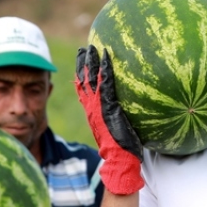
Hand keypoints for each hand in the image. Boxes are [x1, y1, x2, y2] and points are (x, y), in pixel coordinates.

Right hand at [76, 45, 145, 194]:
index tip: (81, 62)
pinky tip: (107, 57)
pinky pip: (105, 83)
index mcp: (92, 113)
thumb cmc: (122, 148)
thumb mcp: (116, 129)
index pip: (83, 90)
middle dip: (82, 63)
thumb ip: (117, 118)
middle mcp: (91, 108)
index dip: (80, 75)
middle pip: (82, 80)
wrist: (119, 159)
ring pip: (90, 79)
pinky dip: (105, 69)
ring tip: (91, 47)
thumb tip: (126, 112)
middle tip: (83, 48)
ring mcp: (98, 106)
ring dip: (91, 61)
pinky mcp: (108, 106)